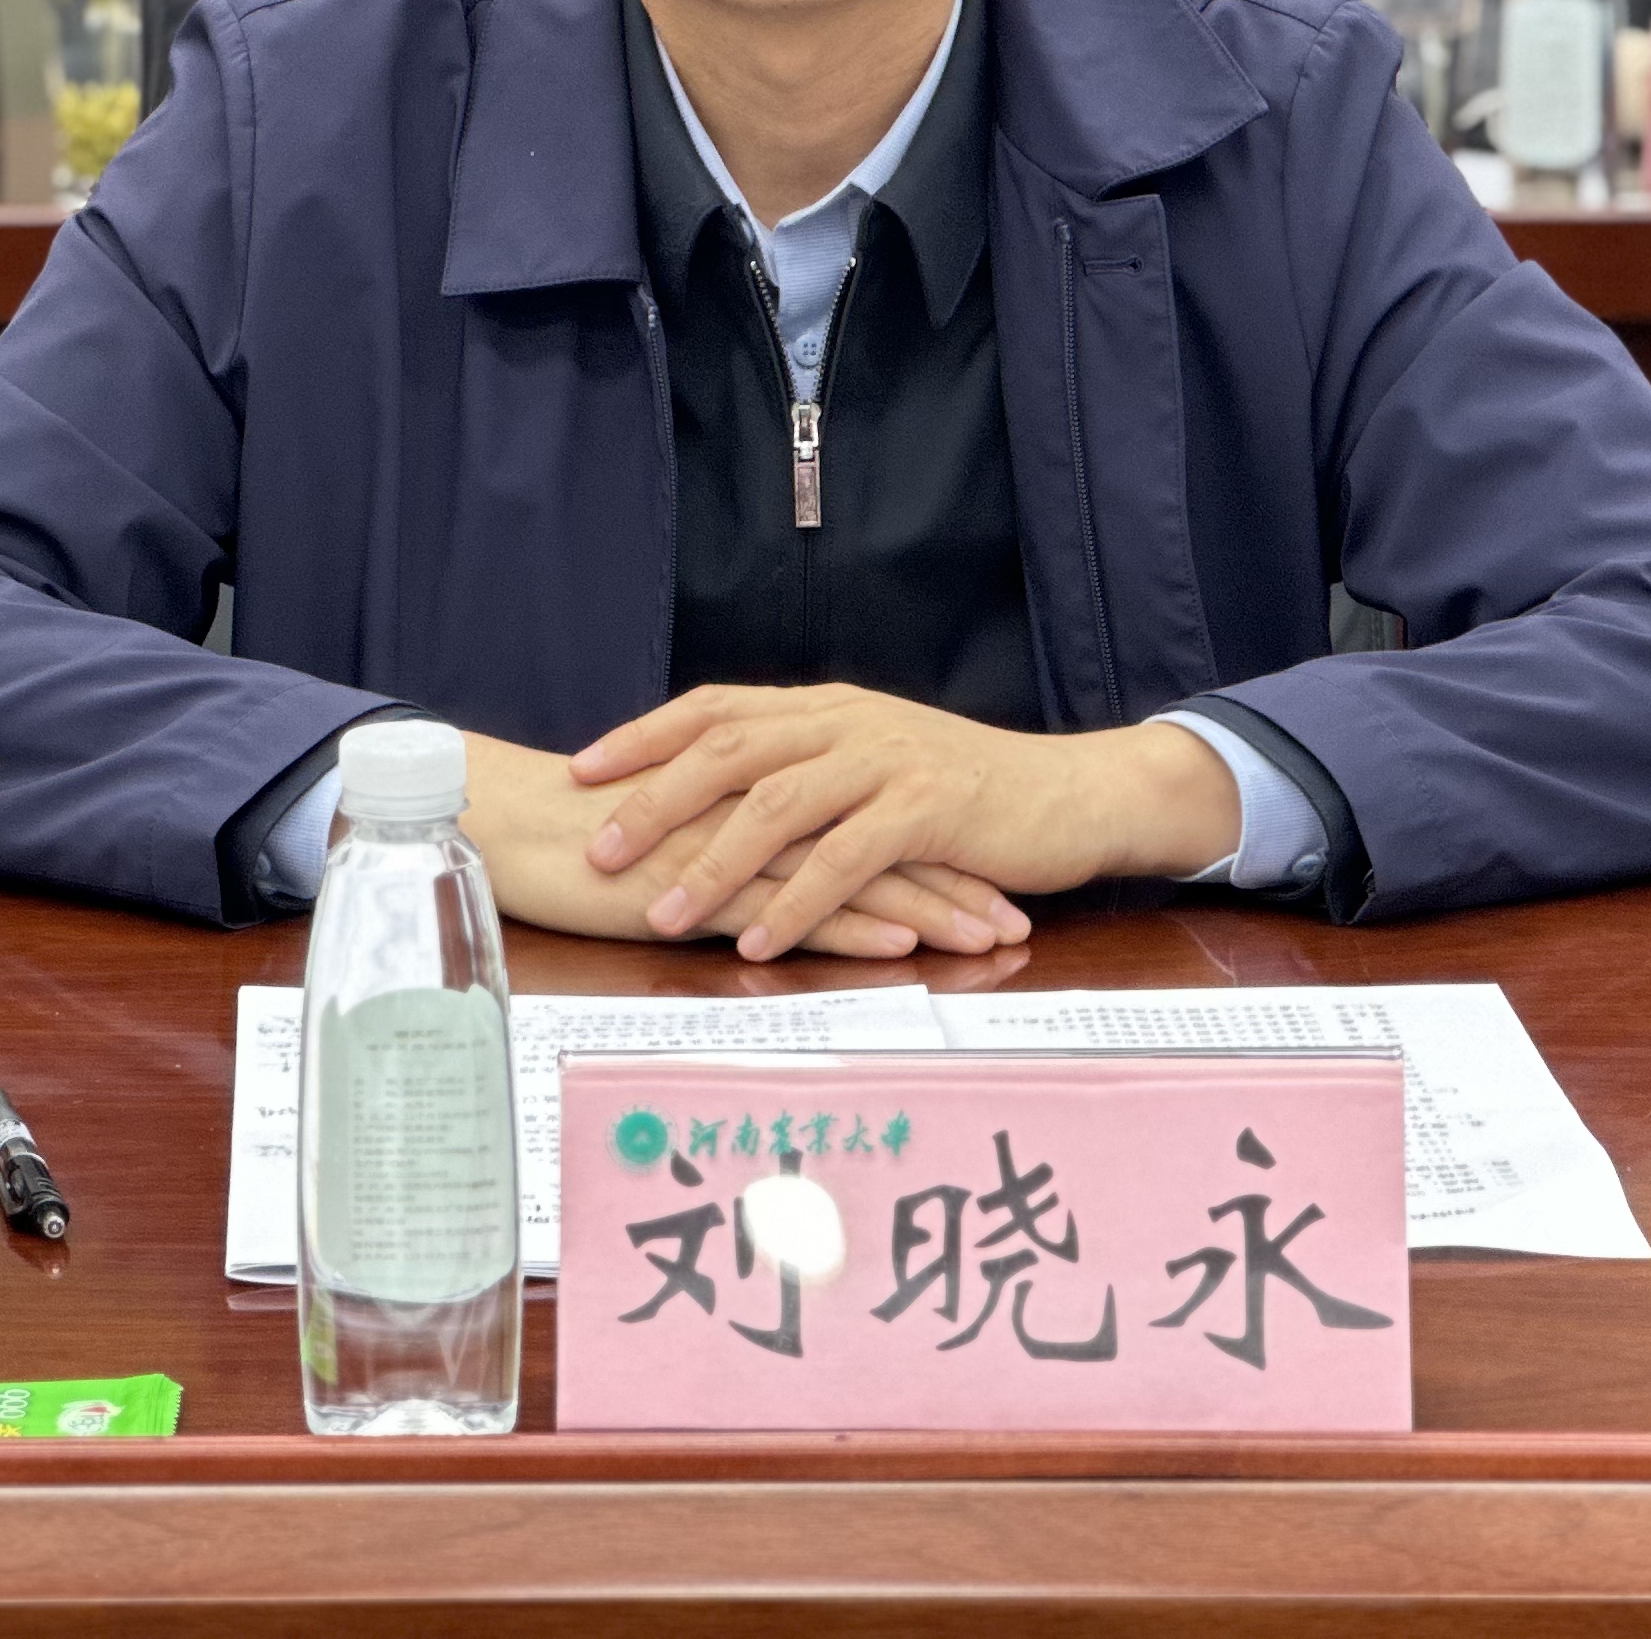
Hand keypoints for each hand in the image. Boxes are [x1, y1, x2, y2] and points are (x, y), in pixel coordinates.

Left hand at [572, 683, 1241, 962]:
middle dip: (655, 800)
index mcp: (827, 708)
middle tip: (598, 849)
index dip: (644, 736)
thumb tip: (717, 801)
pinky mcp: (928, 811)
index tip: (580, 770)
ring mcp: (888, 763)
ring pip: (779, 806)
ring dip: (713, 864)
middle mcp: (849, 723)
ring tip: (661, 915)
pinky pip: (847, 859)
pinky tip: (758, 942)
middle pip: (729, 750)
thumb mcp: (875, 764)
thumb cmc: (966, 792)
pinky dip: (797, 903)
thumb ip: (807, 772)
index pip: (715, 708)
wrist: (1071, 795)